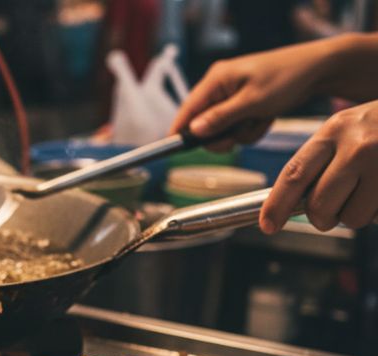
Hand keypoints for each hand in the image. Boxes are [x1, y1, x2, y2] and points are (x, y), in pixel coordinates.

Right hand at [171, 41, 335, 149]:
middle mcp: (220, 87)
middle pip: (204, 124)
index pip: (187, 109)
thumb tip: (193, 131)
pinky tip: (266, 118)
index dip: (179, 130)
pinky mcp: (244, 104)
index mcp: (216, 80)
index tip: (174, 149)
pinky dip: (251, 128)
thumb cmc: (286, 78)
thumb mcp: (252, 102)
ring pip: (224, 129)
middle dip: (221, 135)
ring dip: (241, 132)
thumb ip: (220, 118)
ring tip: (260, 120)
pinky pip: (239, 127)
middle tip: (234, 139)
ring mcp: (233, 96)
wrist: (318, 70)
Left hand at [261, 101, 377, 233]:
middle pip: (321, 206)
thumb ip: (320, 163)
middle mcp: (358, 145)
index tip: (267, 225)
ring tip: (370, 191)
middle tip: (336, 209)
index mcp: (334, 131)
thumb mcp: (347, 131)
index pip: (294, 174)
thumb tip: (289, 204)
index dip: (276, 205)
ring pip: (353, 218)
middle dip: (324, 217)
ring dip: (358, 215)